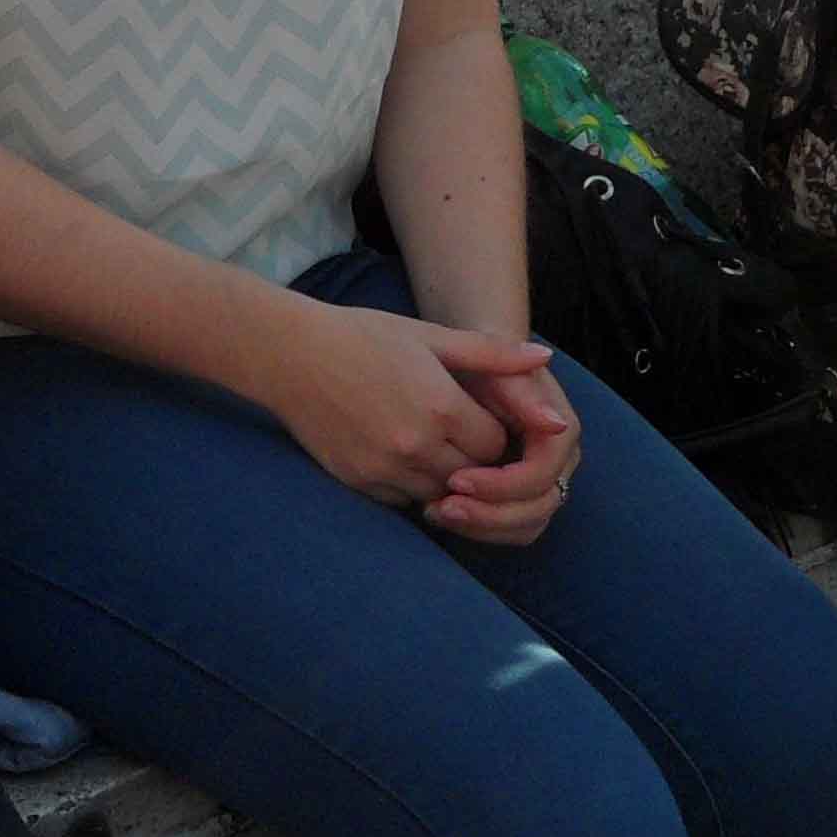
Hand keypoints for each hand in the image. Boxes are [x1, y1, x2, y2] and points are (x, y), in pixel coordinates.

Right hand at [256, 297, 537, 509]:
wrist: (291, 355)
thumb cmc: (364, 336)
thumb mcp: (431, 336)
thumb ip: (493, 354)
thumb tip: (545, 361)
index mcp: (439, 404)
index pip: (495, 443)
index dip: (493, 431)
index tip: (479, 415)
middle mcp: (415, 443)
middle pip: (474, 474)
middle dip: (475, 459)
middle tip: (460, 433)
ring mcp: (385, 467)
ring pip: (441, 494)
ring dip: (446, 477)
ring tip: (433, 444)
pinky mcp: (359, 482)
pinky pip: (403, 501)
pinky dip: (411, 486)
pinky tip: (402, 456)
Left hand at [429, 354, 581, 543]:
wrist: (467, 367)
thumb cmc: (477, 362)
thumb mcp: (490, 364)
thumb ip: (523, 390)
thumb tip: (557, 425)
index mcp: (560, 431)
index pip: (542, 475)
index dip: (502, 485)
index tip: (456, 480)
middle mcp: (560, 463)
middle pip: (538, 508)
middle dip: (489, 514)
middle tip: (441, 507)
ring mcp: (544, 484)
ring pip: (526, 526)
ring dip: (481, 527)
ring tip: (435, 511)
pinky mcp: (522, 498)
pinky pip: (510, 529)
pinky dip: (478, 529)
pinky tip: (440, 512)